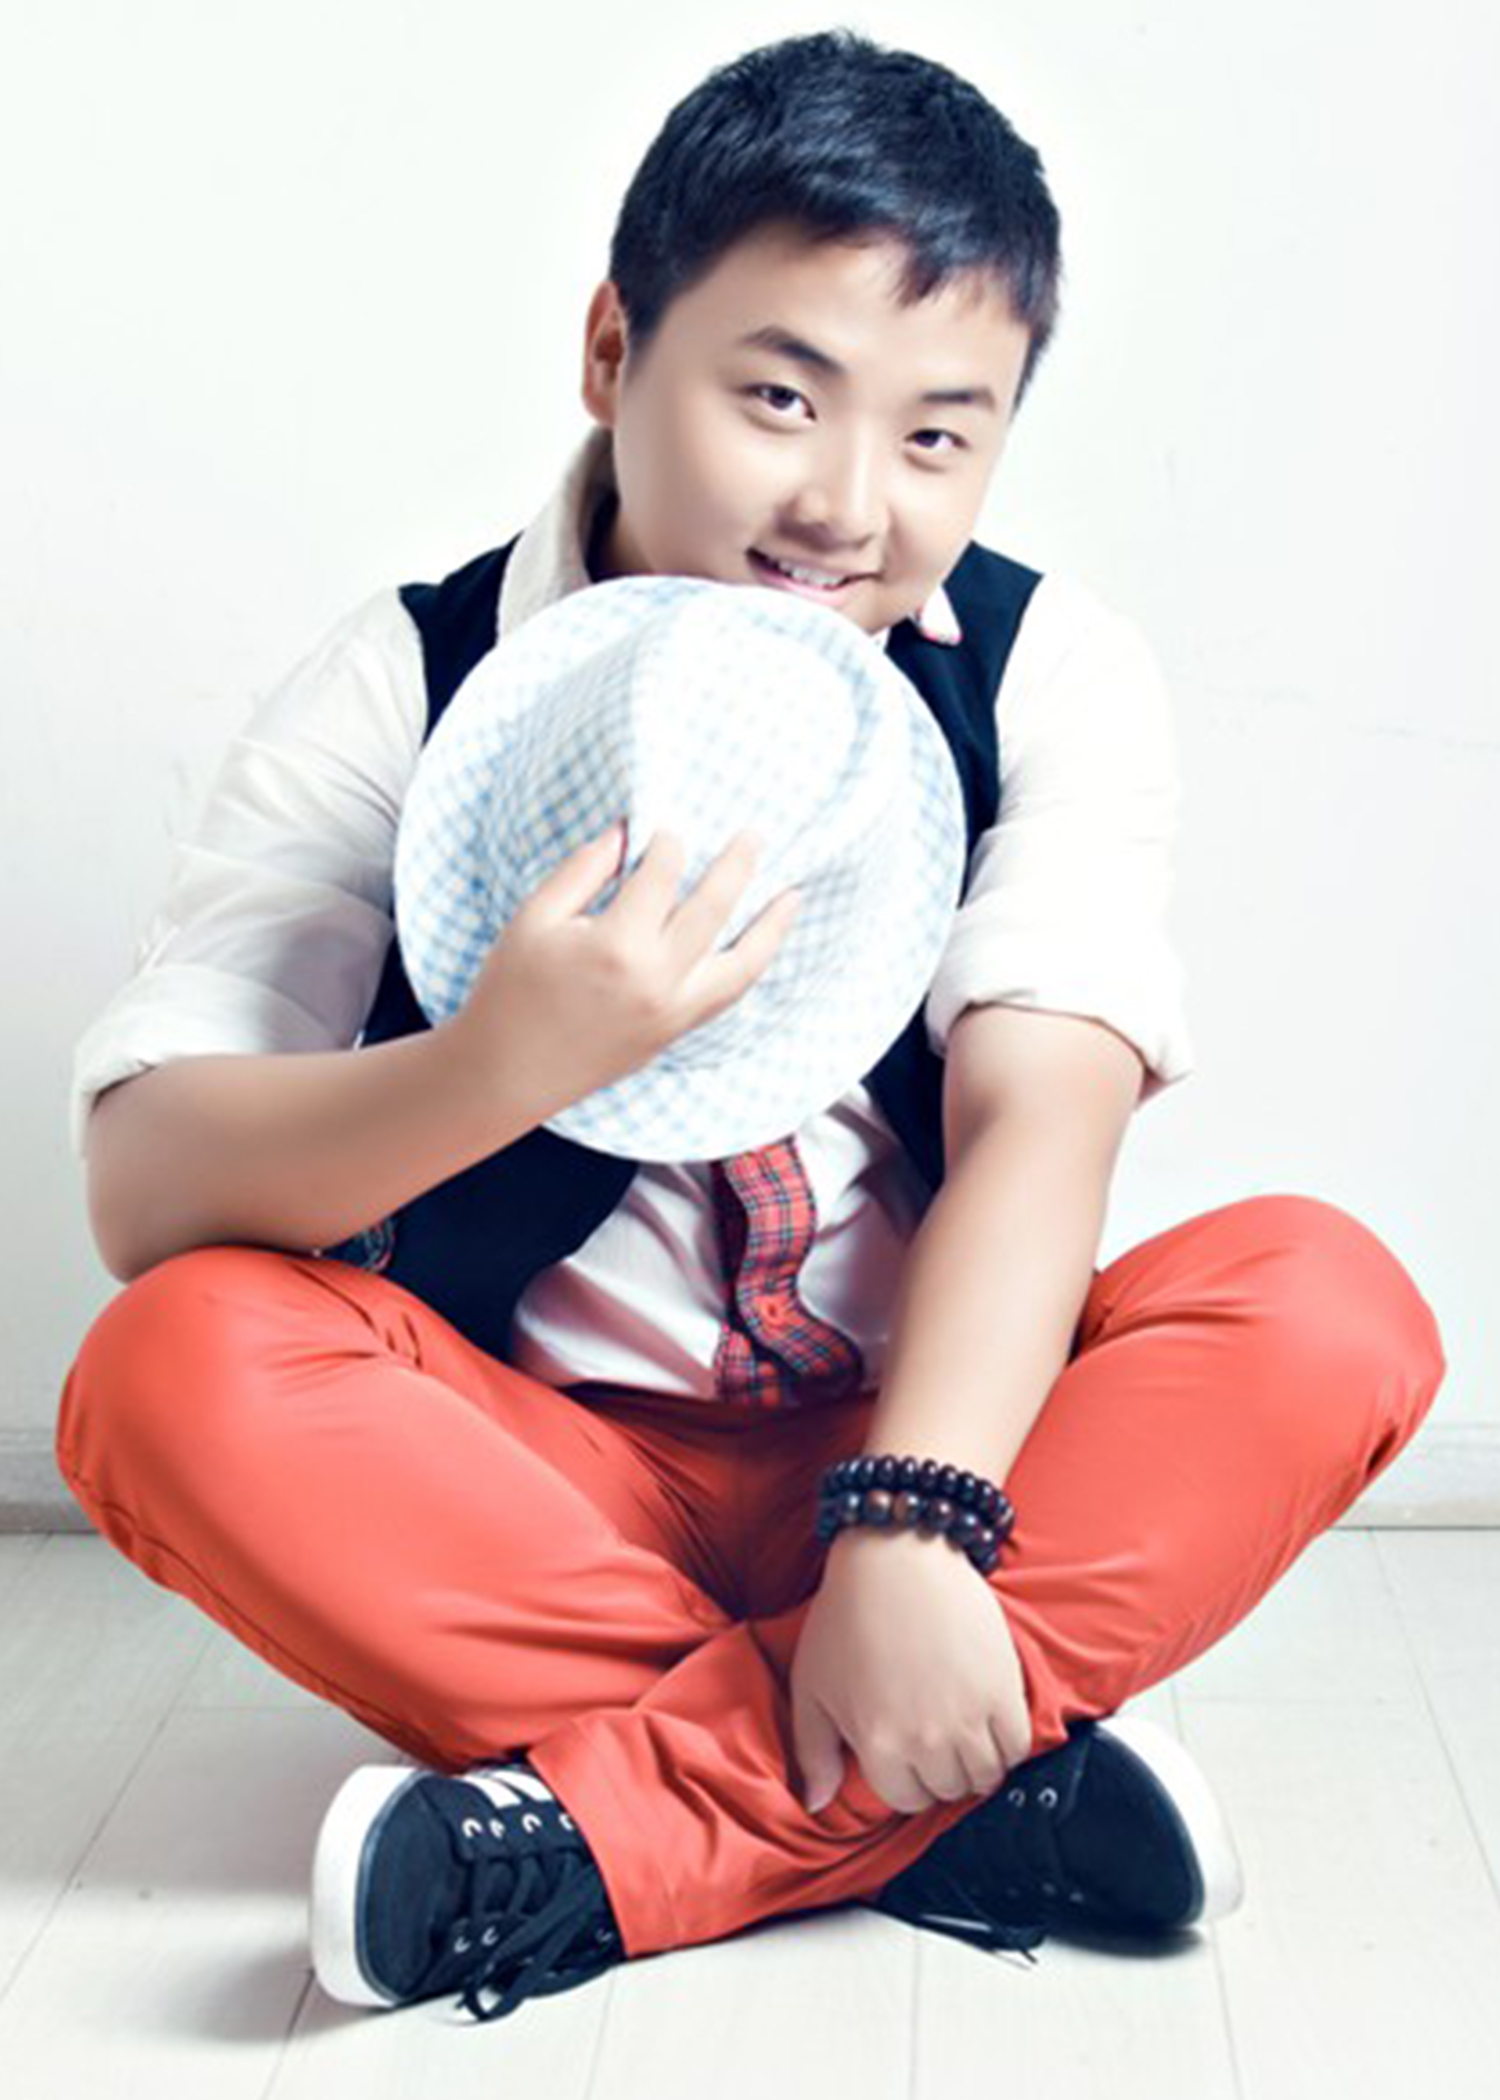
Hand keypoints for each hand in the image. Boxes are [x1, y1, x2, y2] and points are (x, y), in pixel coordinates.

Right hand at [447, 823, 799, 1125]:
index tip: (663, 830)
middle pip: (714, 908)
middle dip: (737, 866)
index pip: (662, 876)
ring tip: (791, 896)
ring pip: (742, 963)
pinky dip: (751, 967)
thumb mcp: (534, 918)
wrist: (506, 1072)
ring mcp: (671, 1012)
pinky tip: (760, 945)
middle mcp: (655, 980)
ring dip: (771, 926)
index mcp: (616, 945)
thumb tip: (626, 832)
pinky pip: (727, 995)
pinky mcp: (674, 1034)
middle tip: (754, 836)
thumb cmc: (510, 992)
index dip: (666, 844)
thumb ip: (583, 869)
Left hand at [790, 1526, 1031, 1816]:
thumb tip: (815, 1804)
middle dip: (938, 1771)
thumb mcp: (811, 1686)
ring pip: (986, 1776)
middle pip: (947, 1789)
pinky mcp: (1003, 1689)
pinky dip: (1007, 1745)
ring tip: (962, 1734)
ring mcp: (969, 1717)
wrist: (897, 1556)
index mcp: (878, 1745)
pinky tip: (989, 1724)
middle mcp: (926, 1740)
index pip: (906, 1799)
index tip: (905, 1754)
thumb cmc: (848, 1615)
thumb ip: (813, 1752)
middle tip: (932, 1738)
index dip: (905, 1777)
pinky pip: (1018, 1746)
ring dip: (975, 1763)